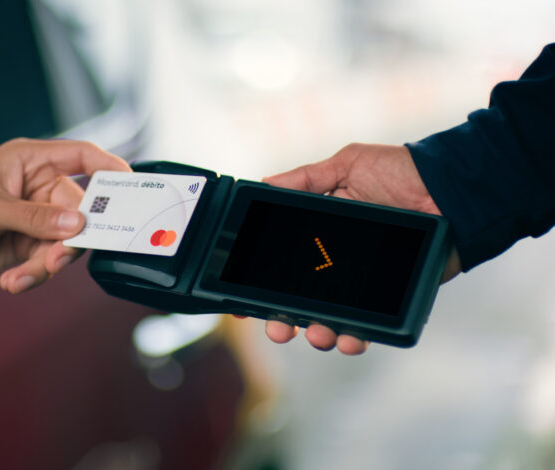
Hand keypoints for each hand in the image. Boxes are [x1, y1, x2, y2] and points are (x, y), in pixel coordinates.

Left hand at [0, 138, 130, 293]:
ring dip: (47, 264)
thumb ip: (35, 217)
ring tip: (20, 276)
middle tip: (54, 260)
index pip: (83, 157)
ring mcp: (37, 217)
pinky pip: (47, 261)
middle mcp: (40, 187)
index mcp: (32, 161)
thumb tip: (76, 226)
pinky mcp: (29, 243)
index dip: (111, 169)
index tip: (132, 188)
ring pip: (65, 243)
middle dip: (68, 240)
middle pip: (79, 212)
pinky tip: (10, 282)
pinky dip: (34, 274)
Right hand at [260, 143, 460, 354]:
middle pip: (299, 299)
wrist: (455, 190)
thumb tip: (262, 184)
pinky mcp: (390, 297)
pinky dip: (356, 336)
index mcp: (320, 232)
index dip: (258, 282)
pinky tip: (349, 337)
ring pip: (330, 318)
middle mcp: (336, 262)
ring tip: (316, 333)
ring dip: (317, 332)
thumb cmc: (403, 172)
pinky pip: (368, 324)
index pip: (281, 262)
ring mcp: (362, 283)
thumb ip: (306, 178)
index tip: (241, 300)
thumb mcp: (349, 164)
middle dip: (283, 320)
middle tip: (277, 328)